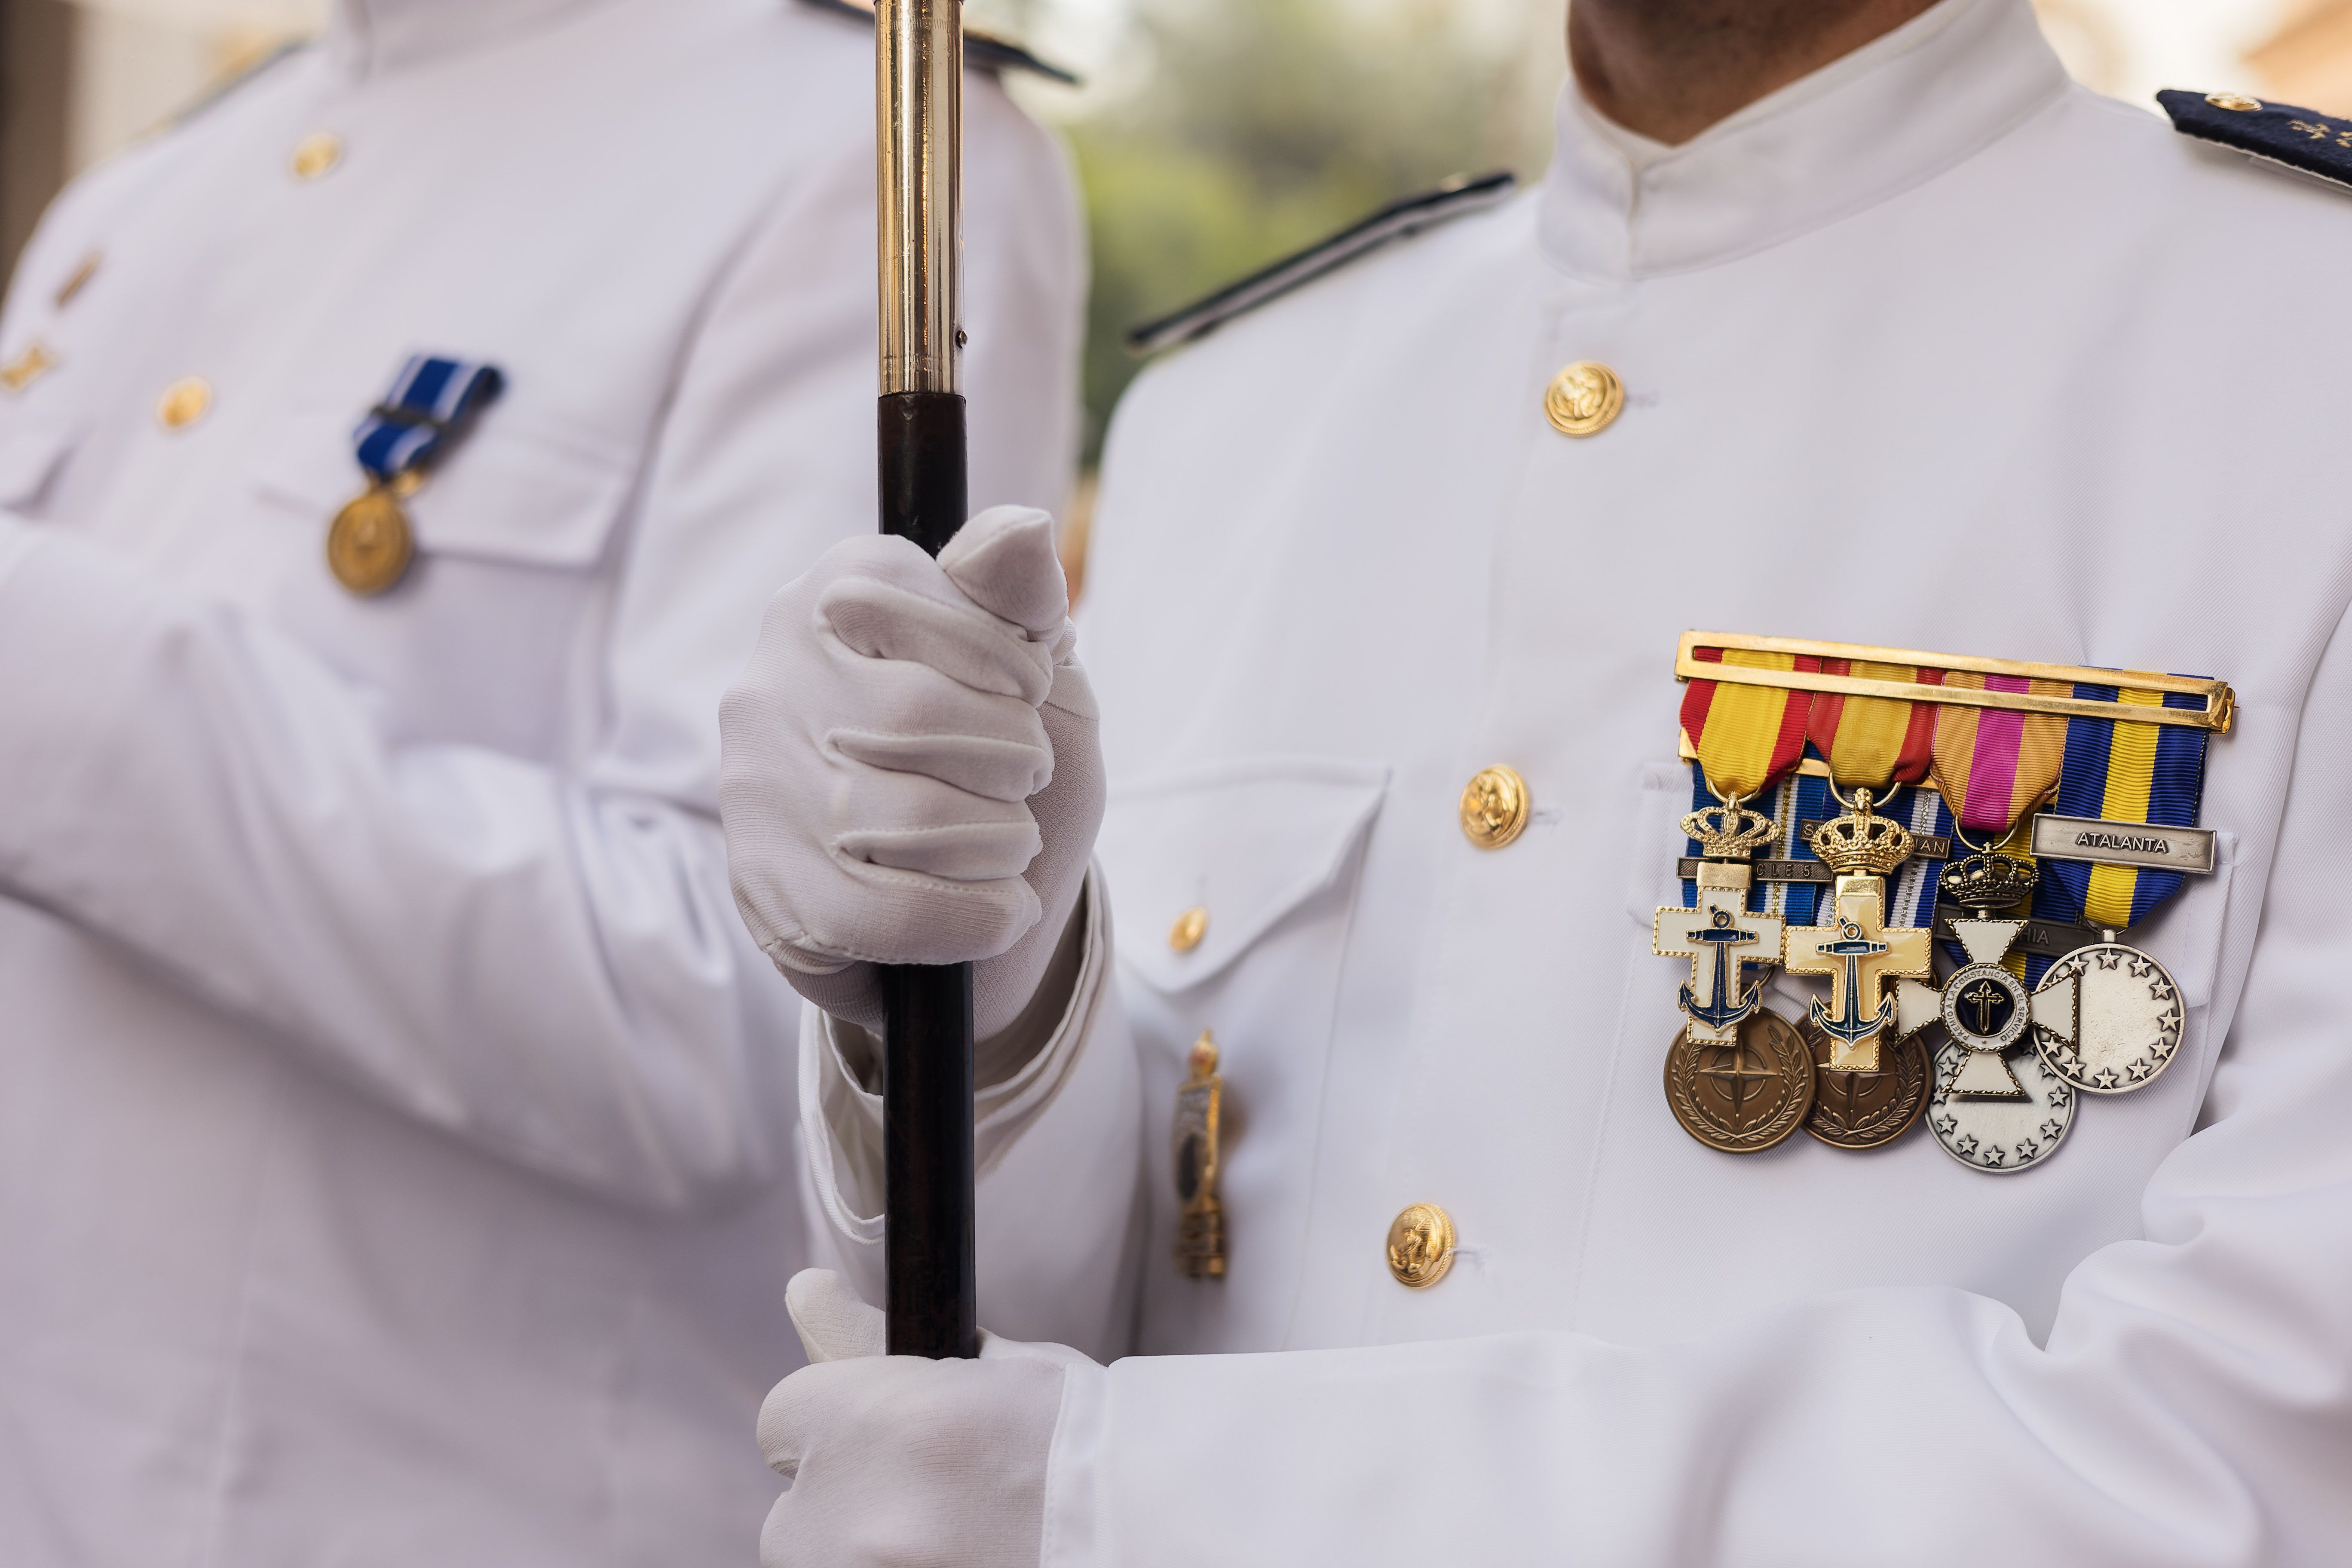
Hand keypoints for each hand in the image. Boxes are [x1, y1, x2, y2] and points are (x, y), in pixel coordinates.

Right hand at [720, 507, 1101, 1039]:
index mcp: (839, 592)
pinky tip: (989, 908)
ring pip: (905, 818)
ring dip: (996, 846)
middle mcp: (775, 674)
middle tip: (1020, 784)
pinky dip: (971, 918)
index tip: (1026, 700)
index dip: (1018, 677)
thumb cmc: (1003, 770)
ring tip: (1002, 845)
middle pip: (920, 717)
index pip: (949, 617)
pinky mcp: (763, 884)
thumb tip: (1025, 529)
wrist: (980, 904)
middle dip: (1010, 766)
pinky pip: (882, 912)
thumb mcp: (1040, 677)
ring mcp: (757, 782)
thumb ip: (1024, 601)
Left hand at [759, 1270, 1082, 1567]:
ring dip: (869, 1550)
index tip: (888, 1432)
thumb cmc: (1086, 1446)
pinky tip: (964, 1556)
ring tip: (960, 1539)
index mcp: (882, 1422)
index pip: (784, 1416)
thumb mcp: (995, 1369)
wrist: (1157, 1531)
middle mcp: (855, 1515)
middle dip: (852, 1499)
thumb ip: (881, 1343)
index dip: (840, 1420)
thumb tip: (805, 1294)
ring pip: (822, 1561)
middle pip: (795, 1510)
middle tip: (940, 1498)